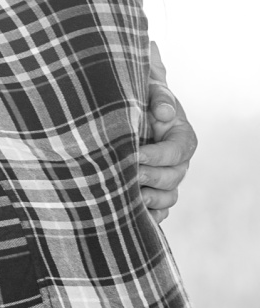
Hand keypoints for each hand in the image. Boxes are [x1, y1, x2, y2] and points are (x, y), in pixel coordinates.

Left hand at [136, 43, 195, 223]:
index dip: (156, 156)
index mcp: (182, 138)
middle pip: (172, 177)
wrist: (133, 112)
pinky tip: (131, 215)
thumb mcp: (152, 91)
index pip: (175, 152)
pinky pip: (160, 210)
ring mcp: (169, 179)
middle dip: (150, 178)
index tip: (134, 155)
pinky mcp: (157, 192)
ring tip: (127, 197)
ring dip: (150, 199)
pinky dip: (150, 215)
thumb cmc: (143, 100)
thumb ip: (160, 98)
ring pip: (168, 197)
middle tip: (125, 175)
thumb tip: (163, 113)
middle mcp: (179, 162)